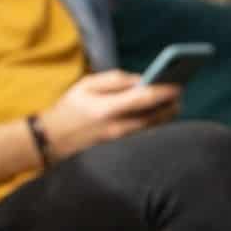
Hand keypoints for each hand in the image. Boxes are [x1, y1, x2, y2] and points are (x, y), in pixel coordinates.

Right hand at [37, 69, 180, 163]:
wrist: (51, 140)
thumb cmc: (69, 108)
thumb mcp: (86, 85)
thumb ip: (115, 80)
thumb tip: (142, 80)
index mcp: (107, 108)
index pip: (144, 99)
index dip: (164, 91)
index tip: (178, 83)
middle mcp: (117, 128)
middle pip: (154, 117)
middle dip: (170, 104)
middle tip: (180, 92)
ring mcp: (120, 142)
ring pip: (152, 129)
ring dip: (166, 115)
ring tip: (174, 103)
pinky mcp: (120, 150)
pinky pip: (145, 137)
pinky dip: (155, 125)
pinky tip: (160, 116)